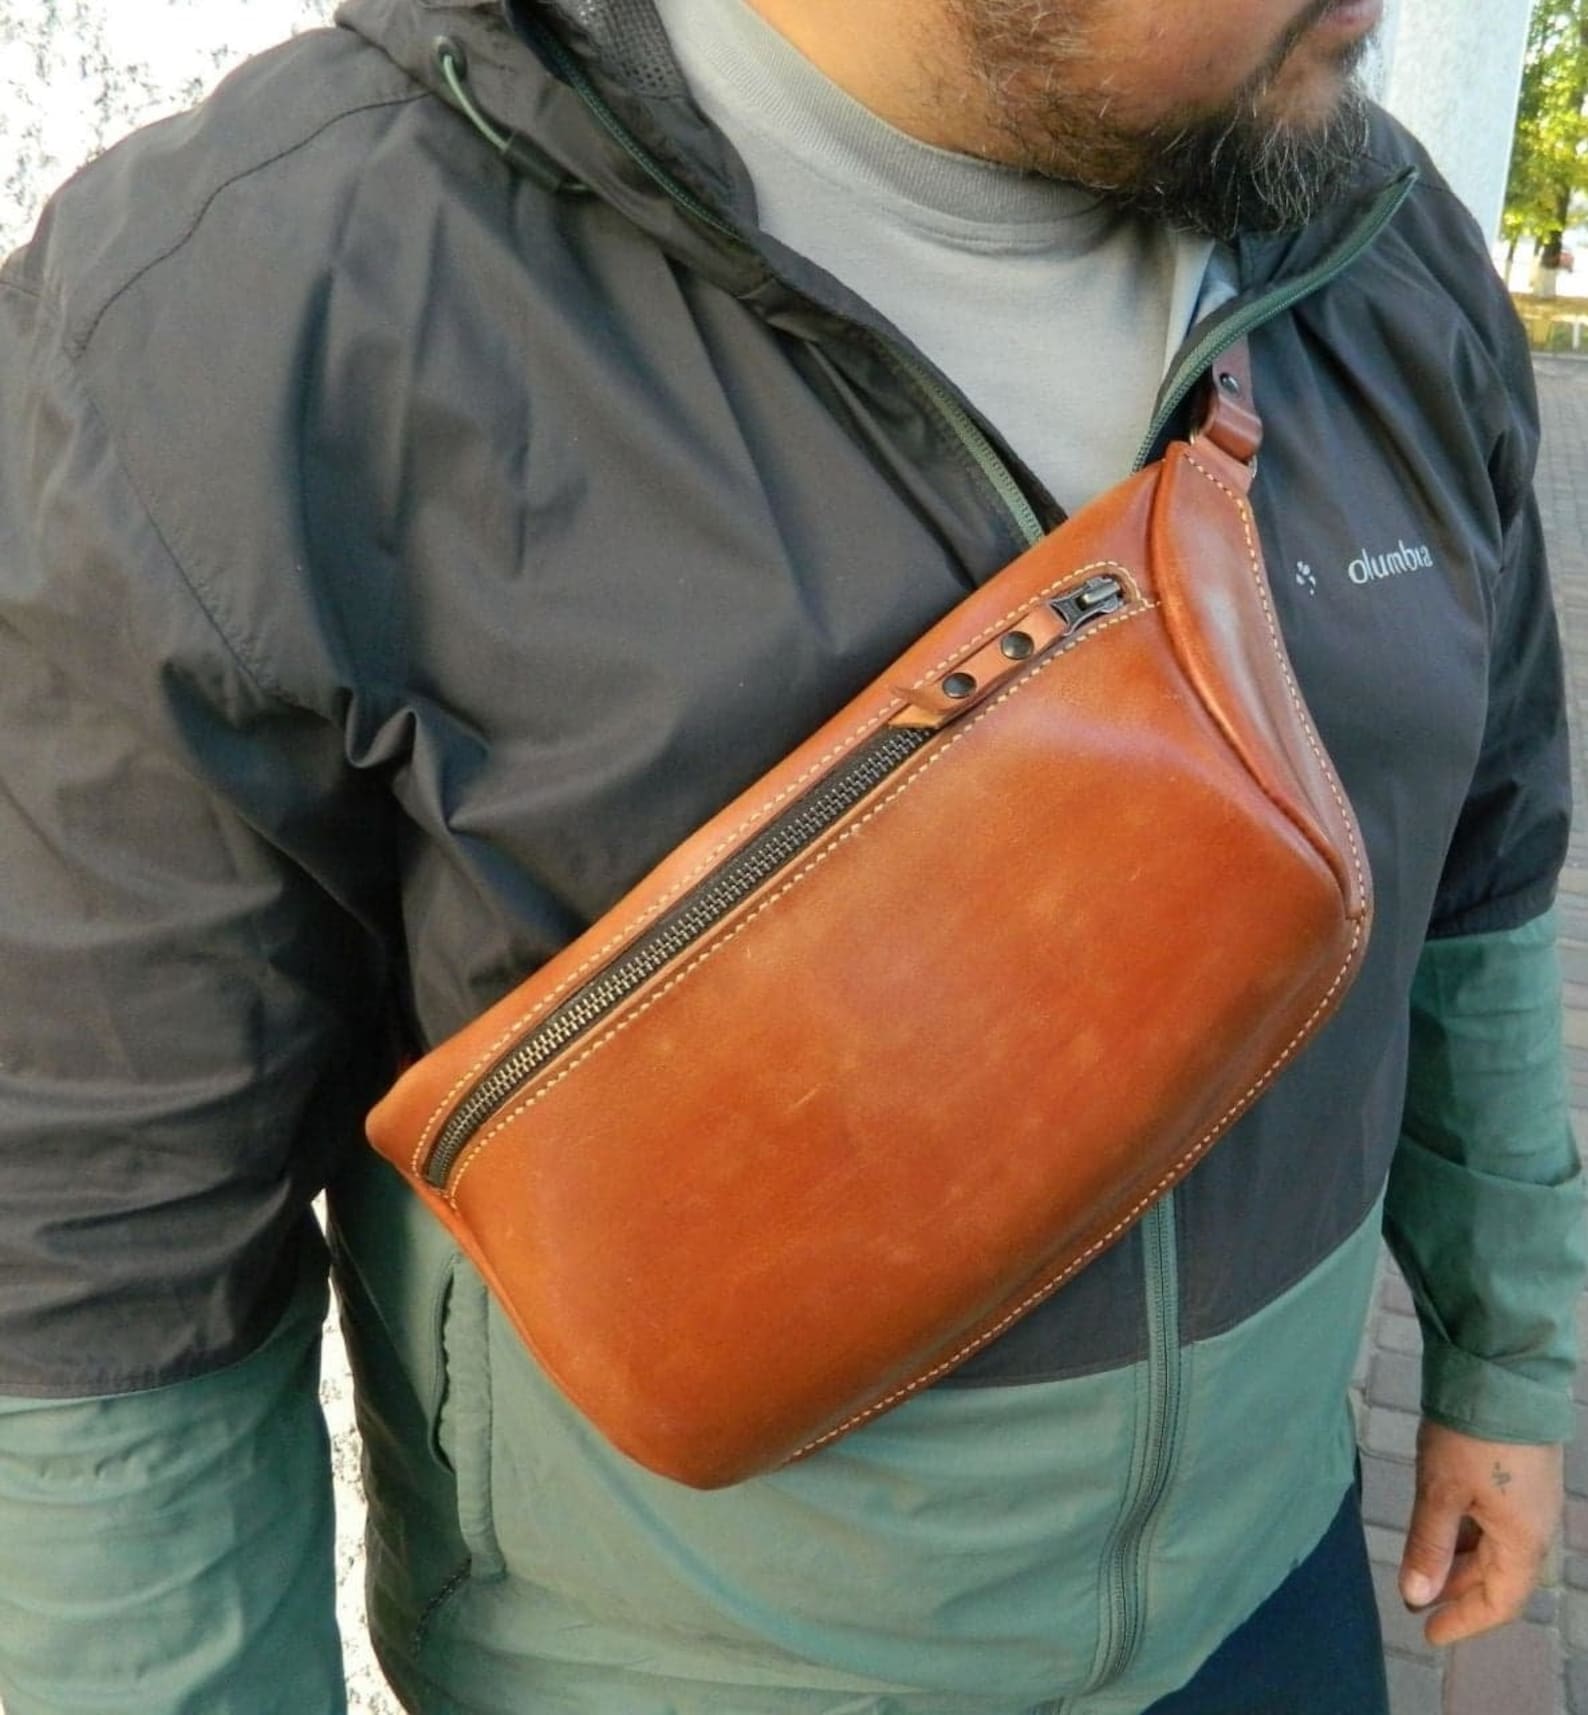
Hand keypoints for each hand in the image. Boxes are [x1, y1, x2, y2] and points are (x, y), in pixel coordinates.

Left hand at [1397, 1420, 1562, 1645]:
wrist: (1503, 1373)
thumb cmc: (1470, 1437)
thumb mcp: (1440, 1491)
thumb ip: (1428, 1545)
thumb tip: (1416, 1595)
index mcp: (1522, 1541)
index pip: (1499, 1601)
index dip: (1464, 1620)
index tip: (1429, 1632)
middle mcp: (1535, 1527)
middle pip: (1499, 1576)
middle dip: (1459, 1591)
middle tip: (1419, 1600)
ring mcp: (1531, 1500)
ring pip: (1496, 1547)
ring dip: (1462, 1561)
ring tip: (1423, 1568)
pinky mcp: (1521, 1474)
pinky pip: (1496, 1522)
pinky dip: (1468, 1533)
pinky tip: (1441, 1528)